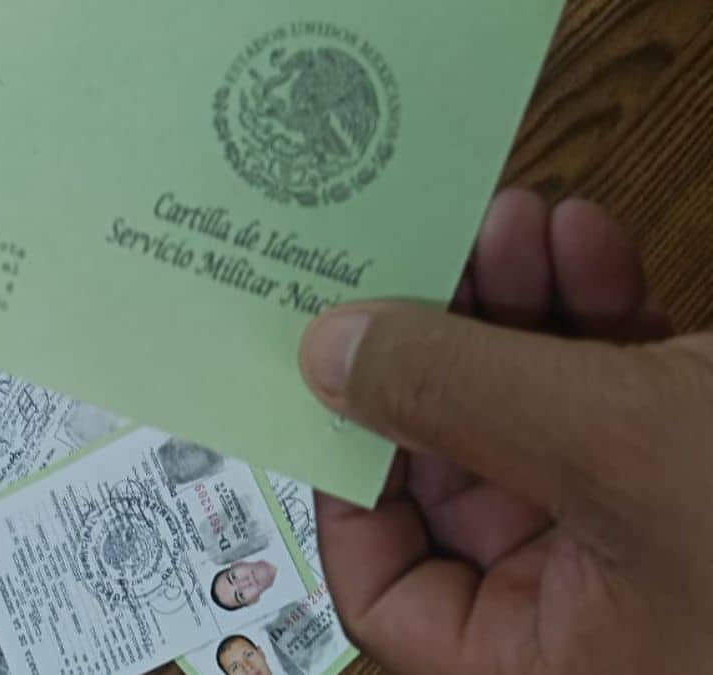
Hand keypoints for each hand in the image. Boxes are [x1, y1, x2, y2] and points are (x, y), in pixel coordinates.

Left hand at [300, 189, 711, 673]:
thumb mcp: (624, 452)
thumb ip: (460, 399)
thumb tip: (324, 355)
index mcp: (547, 664)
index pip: (390, 592)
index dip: (346, 483)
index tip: (330, 376)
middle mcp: (587, 612)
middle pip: (456, 473)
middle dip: (444, 350)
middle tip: (424, 254)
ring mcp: (649, 535)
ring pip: (534, 415)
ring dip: (516, 309)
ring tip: (509, 222)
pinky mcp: (699, 464)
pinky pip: (618, 390)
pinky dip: (598, 312)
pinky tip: (583, 238)